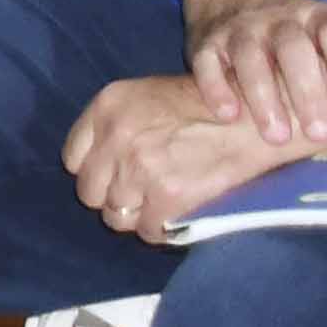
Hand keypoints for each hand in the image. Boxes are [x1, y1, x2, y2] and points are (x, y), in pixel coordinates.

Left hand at [62, 74, 293, 238]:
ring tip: (159, 206)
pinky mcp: (168, 195)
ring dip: (136, 217)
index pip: (72, 159)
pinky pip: (147, 231)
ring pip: (115, 216)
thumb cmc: (207, 106)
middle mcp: (118, 135)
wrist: (254, 118)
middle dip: (111, 199)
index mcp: (108, 106)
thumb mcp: (148, 96)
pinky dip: (160, 230)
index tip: (112, 178)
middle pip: (89, 192)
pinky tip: (175, 216)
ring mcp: (141, 167)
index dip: (94, 173)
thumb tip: (98, 164)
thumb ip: (116, 125)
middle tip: (137, 197)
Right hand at [176, 0, 326, 148]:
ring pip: (250, 57)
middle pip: (294, 49)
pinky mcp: (206, 41)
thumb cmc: (293, 33)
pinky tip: (229, 116)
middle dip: (307, 92)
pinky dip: (217, 89)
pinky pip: (208, 63)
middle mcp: (278, 18)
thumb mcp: (321, 35)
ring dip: (264, 96)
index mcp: (316, 16)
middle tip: (320, 133)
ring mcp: (240, 28)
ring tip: (278, 136)